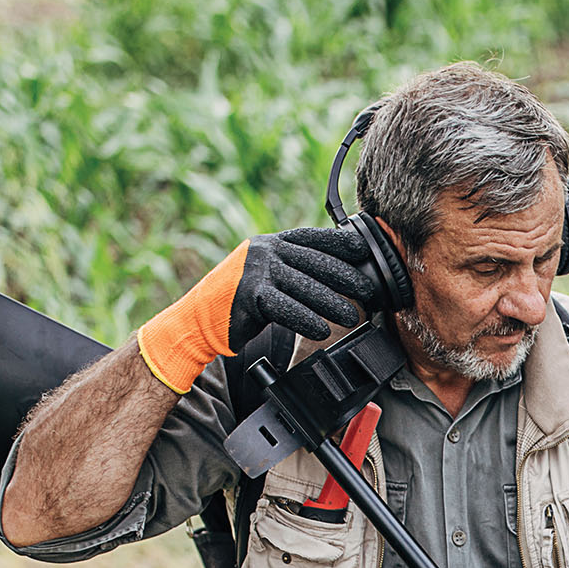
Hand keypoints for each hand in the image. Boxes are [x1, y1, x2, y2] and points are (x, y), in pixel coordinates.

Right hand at [136, 226, 378, 392]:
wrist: (198, 318)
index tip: (364, 250)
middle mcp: (265, 251)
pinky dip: (306, 318)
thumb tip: (339, 276)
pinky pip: (285, 307)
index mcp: (272, 242)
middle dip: (345, 277)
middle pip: (314, 261)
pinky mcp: (249, 295)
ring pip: (303, 285)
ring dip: (332, 302)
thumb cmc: (241, 301)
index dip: (340, 242)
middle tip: (370, 291)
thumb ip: (295, 270)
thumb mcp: (268, 276)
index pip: (313, 238)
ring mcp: (255, 271)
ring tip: (353, 316)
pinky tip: (322, 329)